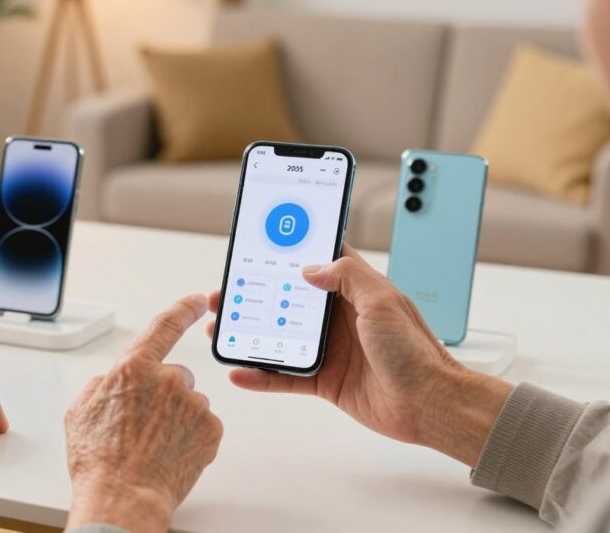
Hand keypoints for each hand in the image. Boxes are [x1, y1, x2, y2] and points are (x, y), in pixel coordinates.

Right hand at [65, 295, 223, 532]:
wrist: (123, 497)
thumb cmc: (99, 460)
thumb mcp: (81, 411)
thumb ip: (102, 385)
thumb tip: (112, 382)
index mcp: (134, 368)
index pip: (164, 326)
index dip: (183, 310)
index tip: (197, 301)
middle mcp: (168, 379)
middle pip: (175, 377)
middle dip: (164, 396)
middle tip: (145, 427)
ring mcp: (193, 404)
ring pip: (189, 404)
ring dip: (177, 419)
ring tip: (154, 446)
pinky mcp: (211, 429)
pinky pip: (203, 426)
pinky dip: (191, 437)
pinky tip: (172, 453)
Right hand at [207, 245, 511, 466]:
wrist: (430, 404)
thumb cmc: (415, 351)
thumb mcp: (382, 300)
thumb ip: (347, 277)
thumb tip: (310, 268)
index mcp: (354, 291)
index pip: (317, 263)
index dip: (290, 253)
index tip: (260, 246)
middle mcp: (338, 317)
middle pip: (286, 301)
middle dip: (254, 296)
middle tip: (225, 292)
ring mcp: (330, 349)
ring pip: (279, 337)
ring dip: (249, 333)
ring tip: (220, 330)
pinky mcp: (325, 380)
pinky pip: (285, 376)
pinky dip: (261, 375)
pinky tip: (239, 372)